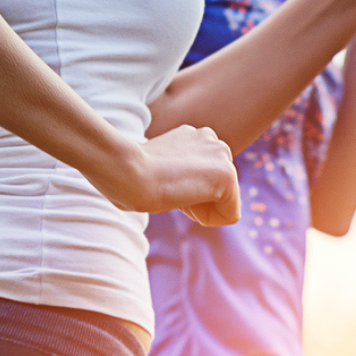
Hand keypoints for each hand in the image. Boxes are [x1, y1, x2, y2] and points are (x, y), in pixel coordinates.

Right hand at [99, 126, 239, 225]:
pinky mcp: (227, 174)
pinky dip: (208, 218)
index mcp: (192, 137)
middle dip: (195, 200)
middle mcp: (211, 139)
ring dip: (199, 208)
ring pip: (224, 202)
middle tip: (167, 188)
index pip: (202, 179)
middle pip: (217, 191)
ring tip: (173, 191)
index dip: (181, 192)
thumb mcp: (154, 168)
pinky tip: (184, 200)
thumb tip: (181, 188)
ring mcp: (221, 153)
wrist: (125, 171)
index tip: (161, 181)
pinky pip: (230, 215)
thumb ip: (173, 173)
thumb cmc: (126, 176)